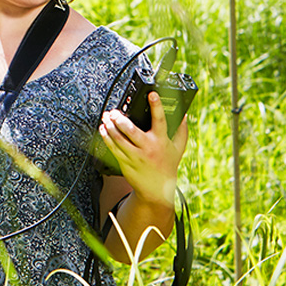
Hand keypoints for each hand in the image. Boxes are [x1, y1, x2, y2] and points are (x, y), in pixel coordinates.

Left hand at [99, 91, 187, 209]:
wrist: (157, 191)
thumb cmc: (167, 166)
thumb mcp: (178, 148)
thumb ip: (181, 131)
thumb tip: (183, 114)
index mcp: (161, 141)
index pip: (160, 120)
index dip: (156, 106)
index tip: (152, 94)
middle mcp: (147, 147)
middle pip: (131, 130)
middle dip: (120, 119)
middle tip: (114, 111)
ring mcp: (135, 156)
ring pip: (119, 139)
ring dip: (110, 126)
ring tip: (105, 117)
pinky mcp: (125, 162)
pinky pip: (113, 148)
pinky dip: (106, 137)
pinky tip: (103, 129)